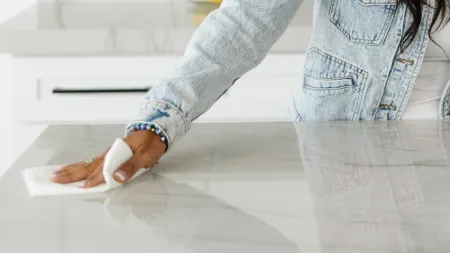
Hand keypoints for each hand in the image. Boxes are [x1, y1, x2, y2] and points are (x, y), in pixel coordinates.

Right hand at [50, 131, 165, 187]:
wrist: (155, 131)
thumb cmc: (150, 143)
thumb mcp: (145, 155)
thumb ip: (131, 166)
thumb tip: (117, 177)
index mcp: (116, 155)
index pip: (102, 170)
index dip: (93, 180)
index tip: (81, 187)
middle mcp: (109, 155)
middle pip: (87, 166)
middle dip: (71, 174)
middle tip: (54, 179)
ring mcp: (107, 155)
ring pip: (86, 164)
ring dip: (71, 170)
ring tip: (56, 174)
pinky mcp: (109, 156)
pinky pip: (91, 162)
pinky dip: (80, 167)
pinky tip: (74, 170)